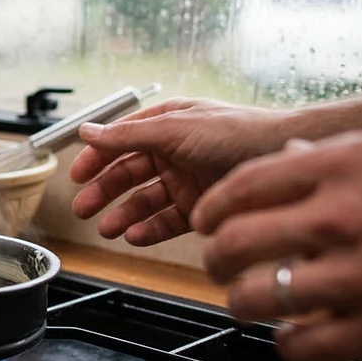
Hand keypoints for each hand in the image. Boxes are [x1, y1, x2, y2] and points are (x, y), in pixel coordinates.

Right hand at [70, 98, 287, 245]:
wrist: (285, 155)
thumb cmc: (236, 132)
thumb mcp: (175, 128)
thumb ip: (127, 135)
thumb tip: (86, 131)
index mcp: (166, 125)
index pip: (120, 141)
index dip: (96, 158)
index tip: (76, 176)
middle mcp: (174, 152)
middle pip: (128, 173)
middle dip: (103, 191)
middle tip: (84, 208)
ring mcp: (187, 181)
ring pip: (144, 201)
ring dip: (123, 214)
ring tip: (107, 229)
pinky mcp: (201, 207)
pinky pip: (167, 222)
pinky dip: (149, 230)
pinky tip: (134, 235)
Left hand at [192, 129, 361, 360]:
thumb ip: (338, 158)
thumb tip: (290, 154)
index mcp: (345, 165)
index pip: (243, 184)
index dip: (211, 207)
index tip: (205, 220)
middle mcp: (344, 217)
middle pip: (235, 240)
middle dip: (216, 258)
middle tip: (220, 264)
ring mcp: (360, 275)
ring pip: (256, 296)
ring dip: (242, 303)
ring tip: (247, 302)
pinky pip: (301, 346)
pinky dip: (288, 345)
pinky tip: (294, 338)